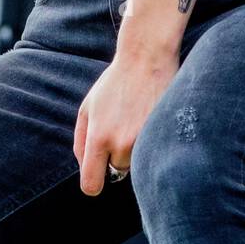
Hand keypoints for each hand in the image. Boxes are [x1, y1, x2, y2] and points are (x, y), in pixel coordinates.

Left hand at [73, 40, 179, 194]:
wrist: (146, 59)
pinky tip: (151, 122)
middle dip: (117, 158)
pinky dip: (152, 144)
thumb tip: (85, 168)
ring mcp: (144, 140)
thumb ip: (80, 141)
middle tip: (122, 130)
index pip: (91, 184)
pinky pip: (154, 154)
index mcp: (98, 137)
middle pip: (117, 172)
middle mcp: (121, 143)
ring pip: (137, 164)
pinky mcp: (163, 135)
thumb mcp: (87, 107)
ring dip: (136, 151)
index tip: (98, 176)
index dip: (93, 185)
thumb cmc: (114, 83)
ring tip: (138, 122)